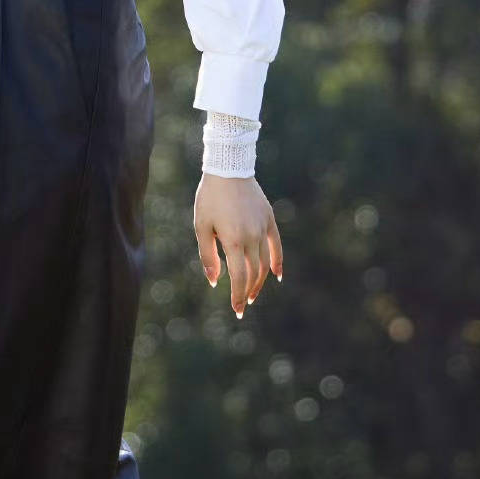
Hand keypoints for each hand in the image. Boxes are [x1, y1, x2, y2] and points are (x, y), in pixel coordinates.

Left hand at [195, 174, 282, 319]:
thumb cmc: (210, 198)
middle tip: (242, 305)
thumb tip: (215, 281)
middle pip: (253, 273)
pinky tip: (276, 276)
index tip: (237, 309)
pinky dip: (277, 262)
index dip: (237, 296)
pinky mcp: (269, 220)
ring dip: (259, 281)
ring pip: (264, 263)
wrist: (228, 169)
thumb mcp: (201, 226)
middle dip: (247, 292)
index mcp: (233, 241)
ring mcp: (263, 229)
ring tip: (253, 293)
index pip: (239, 277)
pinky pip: (276, 246)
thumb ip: (208, 256)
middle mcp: (251, 238)